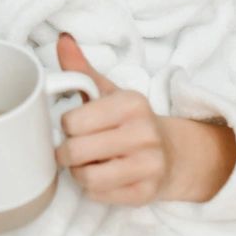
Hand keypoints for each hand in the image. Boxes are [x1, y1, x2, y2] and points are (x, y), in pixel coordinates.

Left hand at [56, 34, 235, 205]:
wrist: (173, 155)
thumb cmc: (131, 122)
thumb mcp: (109, 93)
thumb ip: (82, 70)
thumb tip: (62, 40)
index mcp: (131, 104)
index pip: (72, 122)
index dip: (66, 126)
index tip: (75, 126)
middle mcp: (144, 133)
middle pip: (76, 151)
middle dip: (67, 152)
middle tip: (75, 148)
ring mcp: (148, 166)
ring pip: (86, 177)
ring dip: (78, 172)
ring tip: (87, 163)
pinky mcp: (145, 194)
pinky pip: (98, 195)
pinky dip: (92, 189)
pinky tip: (103, 177)